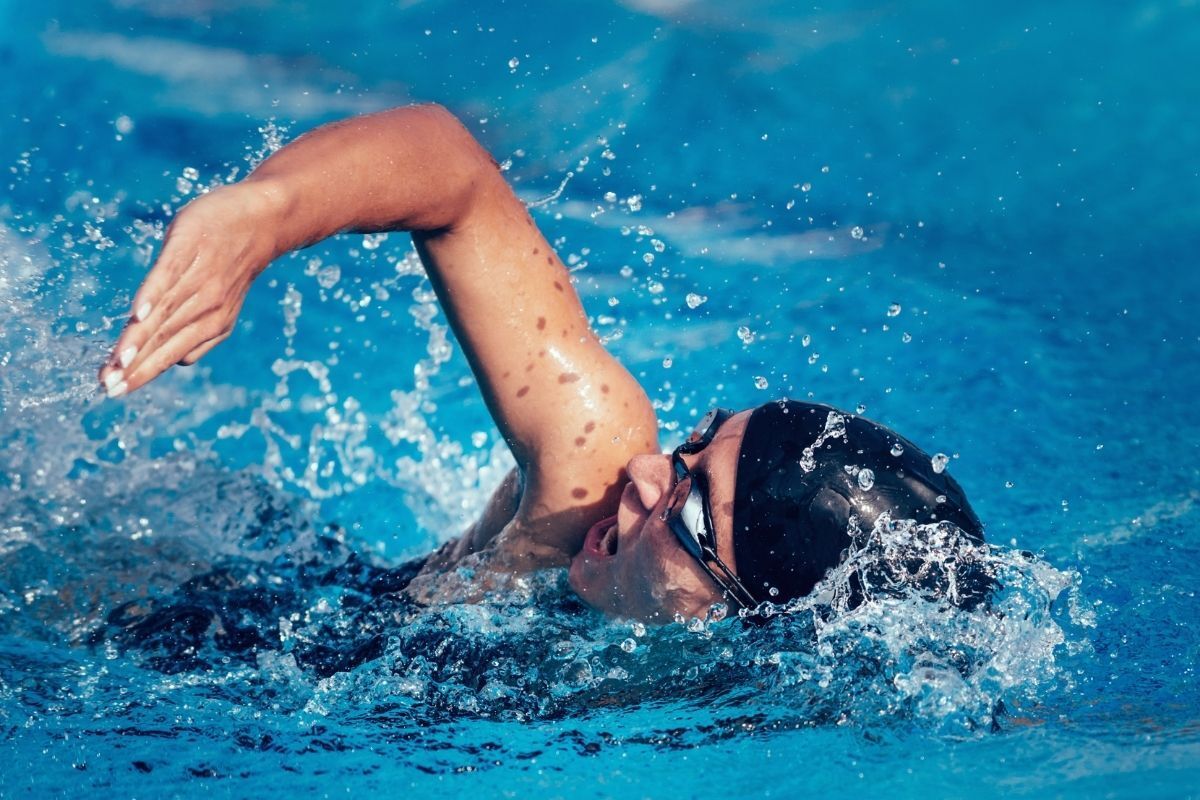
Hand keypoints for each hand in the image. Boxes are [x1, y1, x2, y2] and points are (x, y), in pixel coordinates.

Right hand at [99, 181, 285, 396]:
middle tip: (108, 387)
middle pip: (164, 341)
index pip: (170, 352)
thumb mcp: (219, 302)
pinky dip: (153, 295)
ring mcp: (198, 278)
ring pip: (164, 315)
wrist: (261, 219)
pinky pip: (169, 276)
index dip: (142, 372)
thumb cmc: (230, 263)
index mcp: (213, 324)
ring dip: (139, 340)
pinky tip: (136, 314)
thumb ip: (194, 330)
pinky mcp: (188, 248)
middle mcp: (207, 307)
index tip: (114, 391)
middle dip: (136, 367)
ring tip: (117, 363)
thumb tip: (172, 360)